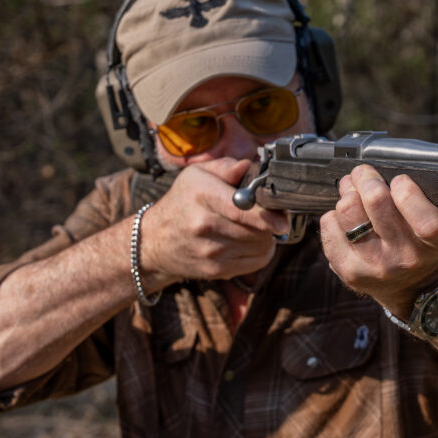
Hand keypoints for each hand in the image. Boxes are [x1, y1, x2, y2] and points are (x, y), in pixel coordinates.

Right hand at [140, 158, 289, 285]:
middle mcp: (204, 224)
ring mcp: (210, 251)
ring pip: (260, 246)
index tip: (283, 219)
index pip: (242, 210)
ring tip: (257, 228)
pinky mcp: (215, 270)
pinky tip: (252, 242)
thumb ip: (227, 167)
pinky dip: (261, 253)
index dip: (268, 216)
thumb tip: (249, 166)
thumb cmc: (182, 202)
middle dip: (270, 222)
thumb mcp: (197, 175)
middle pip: (257, 229)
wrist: (154, 241)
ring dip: (266, 237)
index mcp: (203, 195)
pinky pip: (255, 263)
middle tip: (269, 216)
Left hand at [320, 165, 437, 313]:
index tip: (400, 180)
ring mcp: (377, 266)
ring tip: (352, 190)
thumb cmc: (426, 238)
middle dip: (367, 178)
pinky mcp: (351, 271)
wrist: (413, 284)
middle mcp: (408, 257)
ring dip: (347, 193)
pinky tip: (347, 218)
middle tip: (365, 173)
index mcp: (437, 241)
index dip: (407, 190)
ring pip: (348, 210)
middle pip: (377, 201)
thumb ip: (437, 191)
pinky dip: (335, 215)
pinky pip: (330, 226)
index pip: (424, 217)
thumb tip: (405, 161)